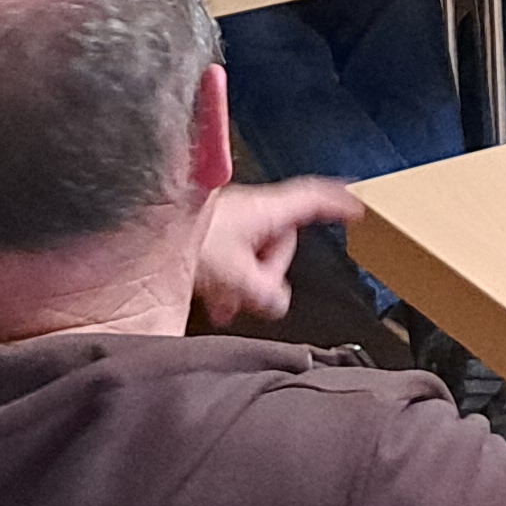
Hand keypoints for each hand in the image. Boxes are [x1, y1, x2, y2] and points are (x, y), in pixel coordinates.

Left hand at [194, 178, 363, 323]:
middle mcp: (250, 210)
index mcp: (265, 210)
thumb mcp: (235, 275)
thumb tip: (279, 303)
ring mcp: (229, 221)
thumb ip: (264, 292)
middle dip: (273, 271)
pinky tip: (215, 303)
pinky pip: (234, 258)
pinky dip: (230, 280)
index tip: (359, 207)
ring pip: (255, 253)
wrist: (146, 233)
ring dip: (247, 282)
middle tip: (257, 295)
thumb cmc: (189, 242)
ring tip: (227, 306)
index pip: (312, 199)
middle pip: (282, 238)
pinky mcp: (210, 233)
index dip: (338, 203)